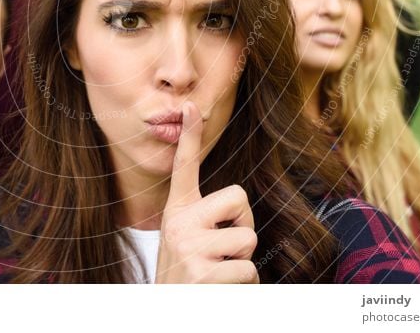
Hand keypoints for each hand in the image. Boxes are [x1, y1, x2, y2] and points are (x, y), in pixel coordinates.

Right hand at [154, 102, 258, 283]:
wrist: (169, 313)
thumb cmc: (188, 274)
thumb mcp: (188, 240)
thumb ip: (205, 218)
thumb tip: (237, 202)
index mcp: (177, 211)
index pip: (185, 166)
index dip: (189, 135)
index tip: (191, 106)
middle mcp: (179, 223)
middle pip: (239, 198)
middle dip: (244, 225)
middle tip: (224, 249)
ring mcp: (189, 248)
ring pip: (248, 238)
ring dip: (244, 261)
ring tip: (220, 272)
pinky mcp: (203, 273)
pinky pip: (249, 270)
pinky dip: (245, 285)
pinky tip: (221, 290)